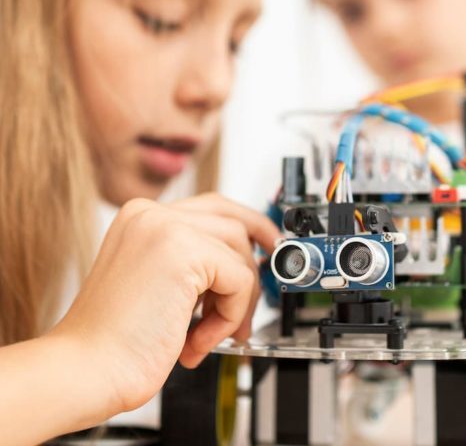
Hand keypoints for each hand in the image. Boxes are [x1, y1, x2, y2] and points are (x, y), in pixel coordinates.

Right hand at [49, 196, 279, 420]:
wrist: (86, 369)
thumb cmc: (116, 339)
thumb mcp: (159, 284)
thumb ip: (195, 264)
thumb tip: (243, 262)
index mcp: (143, 217)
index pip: (213, 207)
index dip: (247, 226)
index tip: (268, 244)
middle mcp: (152, 214)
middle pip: (232, 222)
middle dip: (252, 264)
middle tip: (254, 300)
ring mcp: (165, 228)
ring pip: (240, 251)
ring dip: (237, 300)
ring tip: (210, 332)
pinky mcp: (181, 252)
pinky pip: (239, 278)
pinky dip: (231, 314)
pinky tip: (199, 339)